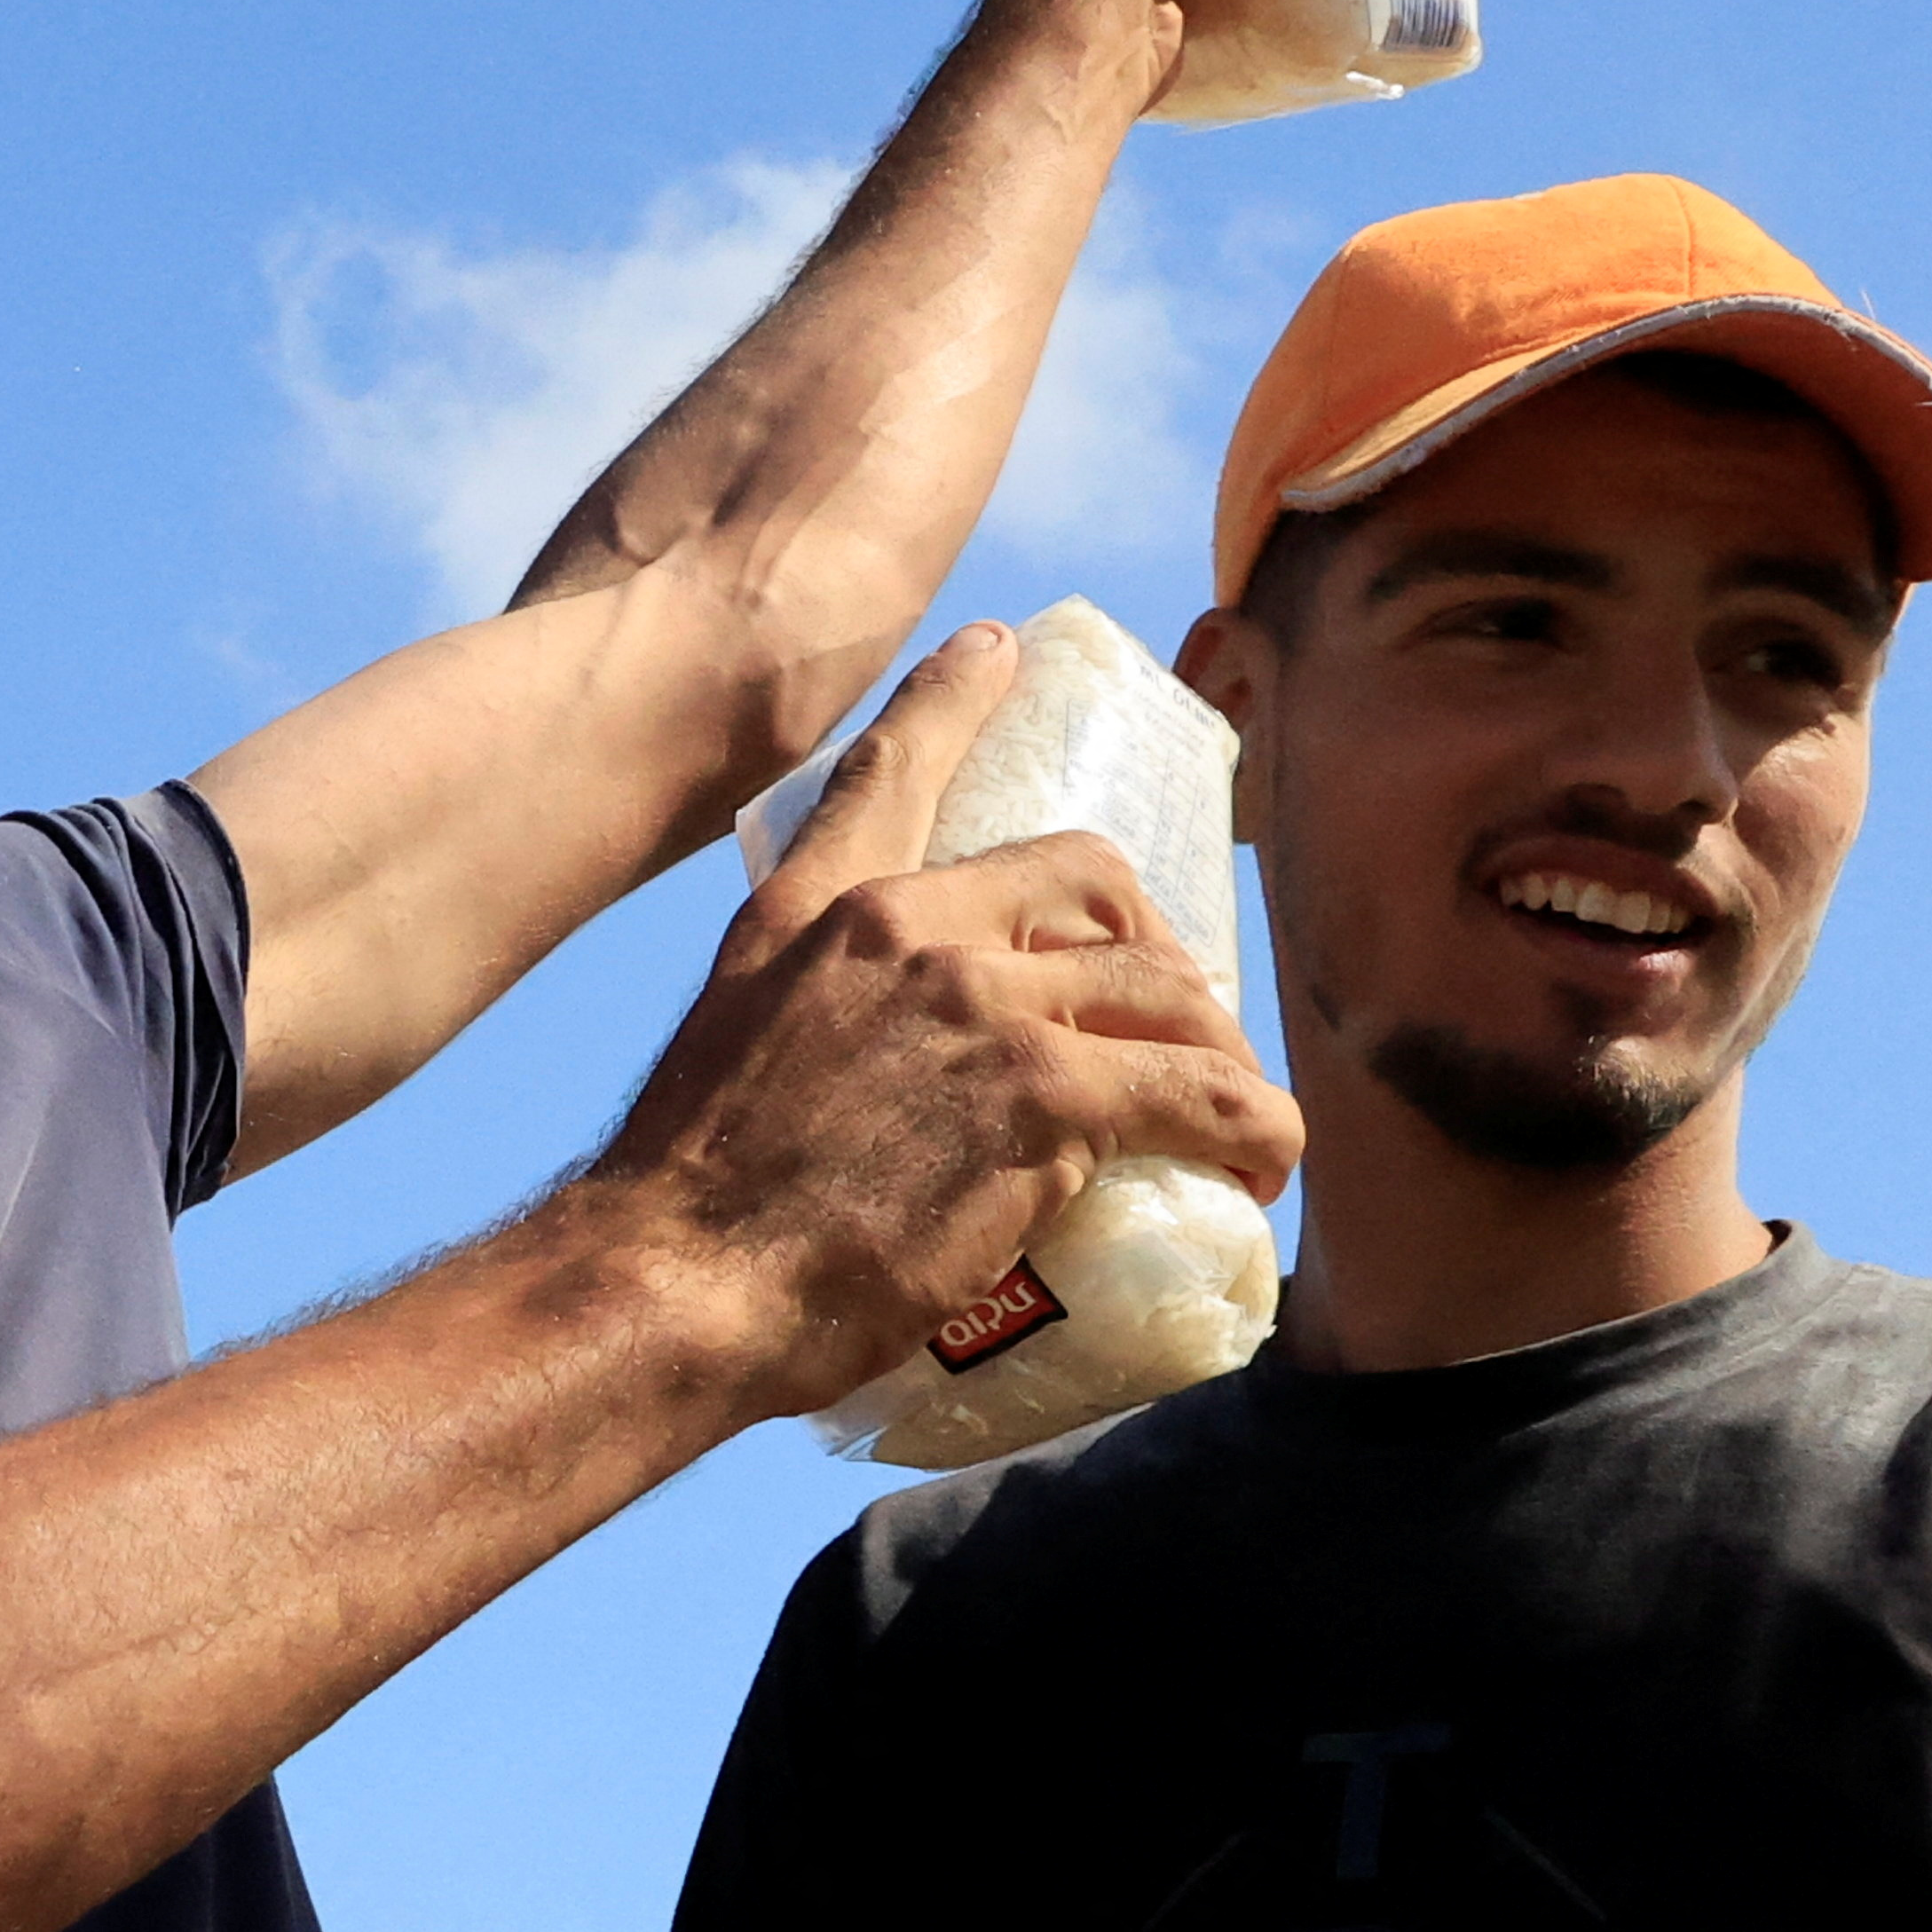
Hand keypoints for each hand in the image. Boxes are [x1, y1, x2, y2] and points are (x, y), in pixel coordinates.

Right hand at [592, 623, 1303, 1416]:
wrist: (671, 1282)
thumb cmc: (683, 1209)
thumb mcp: (720, 1060)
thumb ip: (794, 1035)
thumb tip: (838, 1095)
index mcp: (811, 912)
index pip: (894, 773)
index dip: (952, 701)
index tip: (996, 649)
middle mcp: (903, 929)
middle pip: (1093, 884)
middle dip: (1160, 953)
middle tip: (1173, 1036)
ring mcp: (982, 1003)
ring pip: (1170, 993)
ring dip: (1221, 1061)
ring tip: (1231, 1131)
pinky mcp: (1047, 1095)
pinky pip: (1206, 1096)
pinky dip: (1256, 1134)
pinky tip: (1260, 1172)